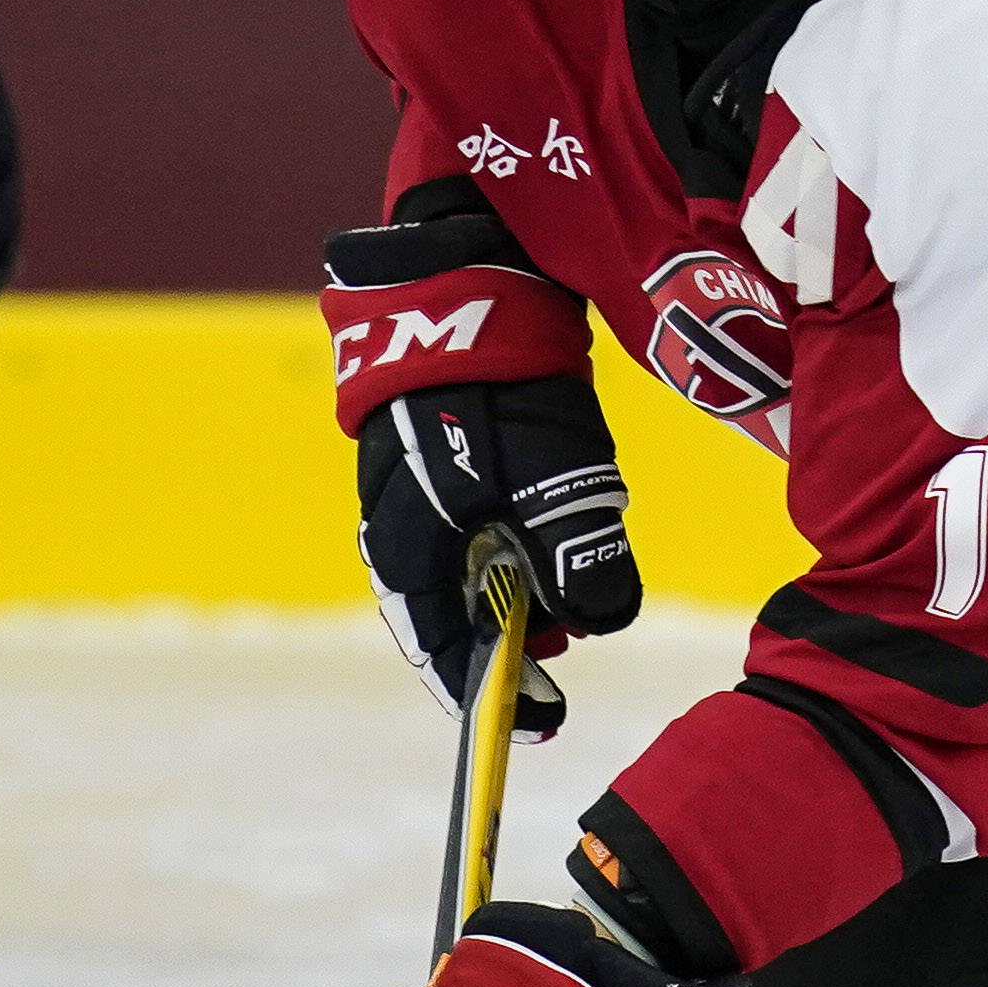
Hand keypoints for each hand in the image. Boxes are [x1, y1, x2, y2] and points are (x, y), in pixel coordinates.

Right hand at [327, 191, 633, 732]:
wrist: (474, 265)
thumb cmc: (511, 376)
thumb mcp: (559, 473)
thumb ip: (578, 552)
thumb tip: (598, 622)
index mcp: (410, 536)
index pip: (436, 640)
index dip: (485, 689)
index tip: (538, 720)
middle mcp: (389, 512)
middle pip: (442, 605)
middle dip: (501, 635)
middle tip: (562, 650)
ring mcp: (397, 473)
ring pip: (451, 557)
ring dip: (504, 584)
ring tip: (561, 591)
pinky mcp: (420, 439)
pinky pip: (456, 512)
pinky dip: (497, 535)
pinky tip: (534, 522)